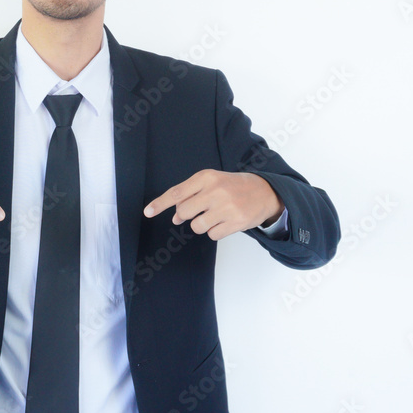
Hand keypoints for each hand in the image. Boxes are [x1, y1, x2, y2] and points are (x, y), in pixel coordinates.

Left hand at [143, 169, 283, 240]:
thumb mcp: (211, 182)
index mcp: (207, 177)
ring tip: (215, 215)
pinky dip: (215, 231)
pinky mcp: (236, 222)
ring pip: (197, 226)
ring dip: (202, 224)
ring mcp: (227, 207)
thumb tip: (175, 218)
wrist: (265, 192)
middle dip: (186, 216)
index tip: (148, 212)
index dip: (160, 203)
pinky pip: (212, 235)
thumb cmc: (232, 186)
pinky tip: (225, 221)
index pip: (177, 192)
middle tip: (199, 210)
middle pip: (184, 212)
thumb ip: (191, 196)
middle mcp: (216, 190)